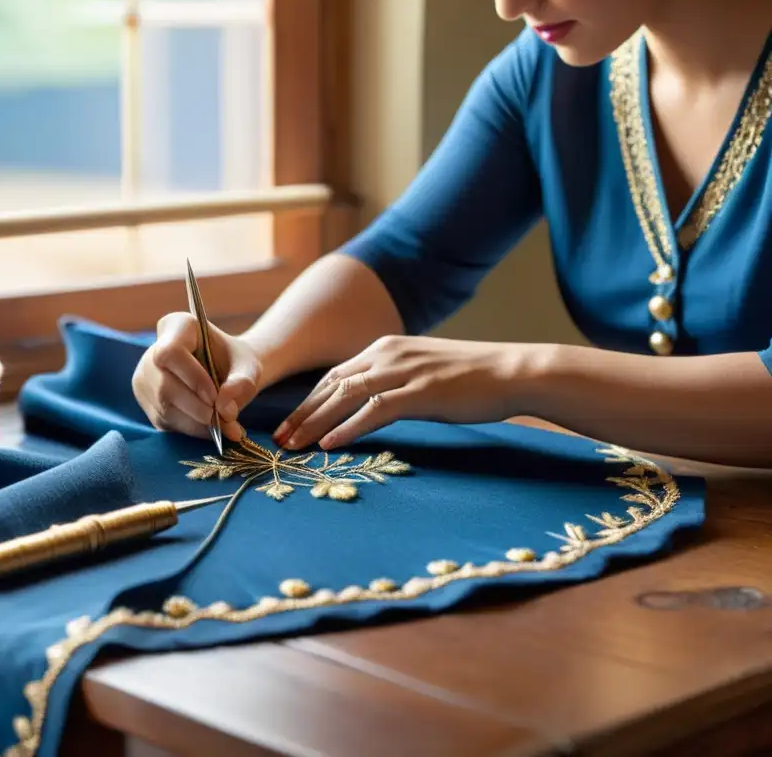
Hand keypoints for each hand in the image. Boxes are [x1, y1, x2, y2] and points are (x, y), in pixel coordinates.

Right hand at [132, 311, 262, 441]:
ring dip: (197, 422)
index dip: (192, 378)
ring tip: (227, 427)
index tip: (216, 395)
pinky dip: (192, 429)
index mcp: (177, 327)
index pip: (171, 352)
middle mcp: (152, 351)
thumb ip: (242, 383)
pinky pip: (165, 420)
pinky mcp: (148, 402)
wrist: (227, 373)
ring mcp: (145, 378)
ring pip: (164, 406)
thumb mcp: (249, 368)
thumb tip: (224, 408)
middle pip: (164, 385)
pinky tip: (212, 427)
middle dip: (198, 407)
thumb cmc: (236, 363)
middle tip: (227, 419)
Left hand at [272, 335, 530, 450]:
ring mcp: (404, 371)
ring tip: (295, 445)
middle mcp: (388, 354)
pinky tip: (331, 444)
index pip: (336, 375)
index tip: (291, 424)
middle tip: (280, 439)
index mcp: (386, 348)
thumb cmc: (472, 377)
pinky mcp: (420, 391)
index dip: (309, 401)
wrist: (512, 372)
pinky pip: (374, 411)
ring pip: (346, 396)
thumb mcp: (423, 372)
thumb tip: (371, 404)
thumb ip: (395, 382)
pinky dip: (348, 428)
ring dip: (315, 423)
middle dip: (303, 413)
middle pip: (332, 385)